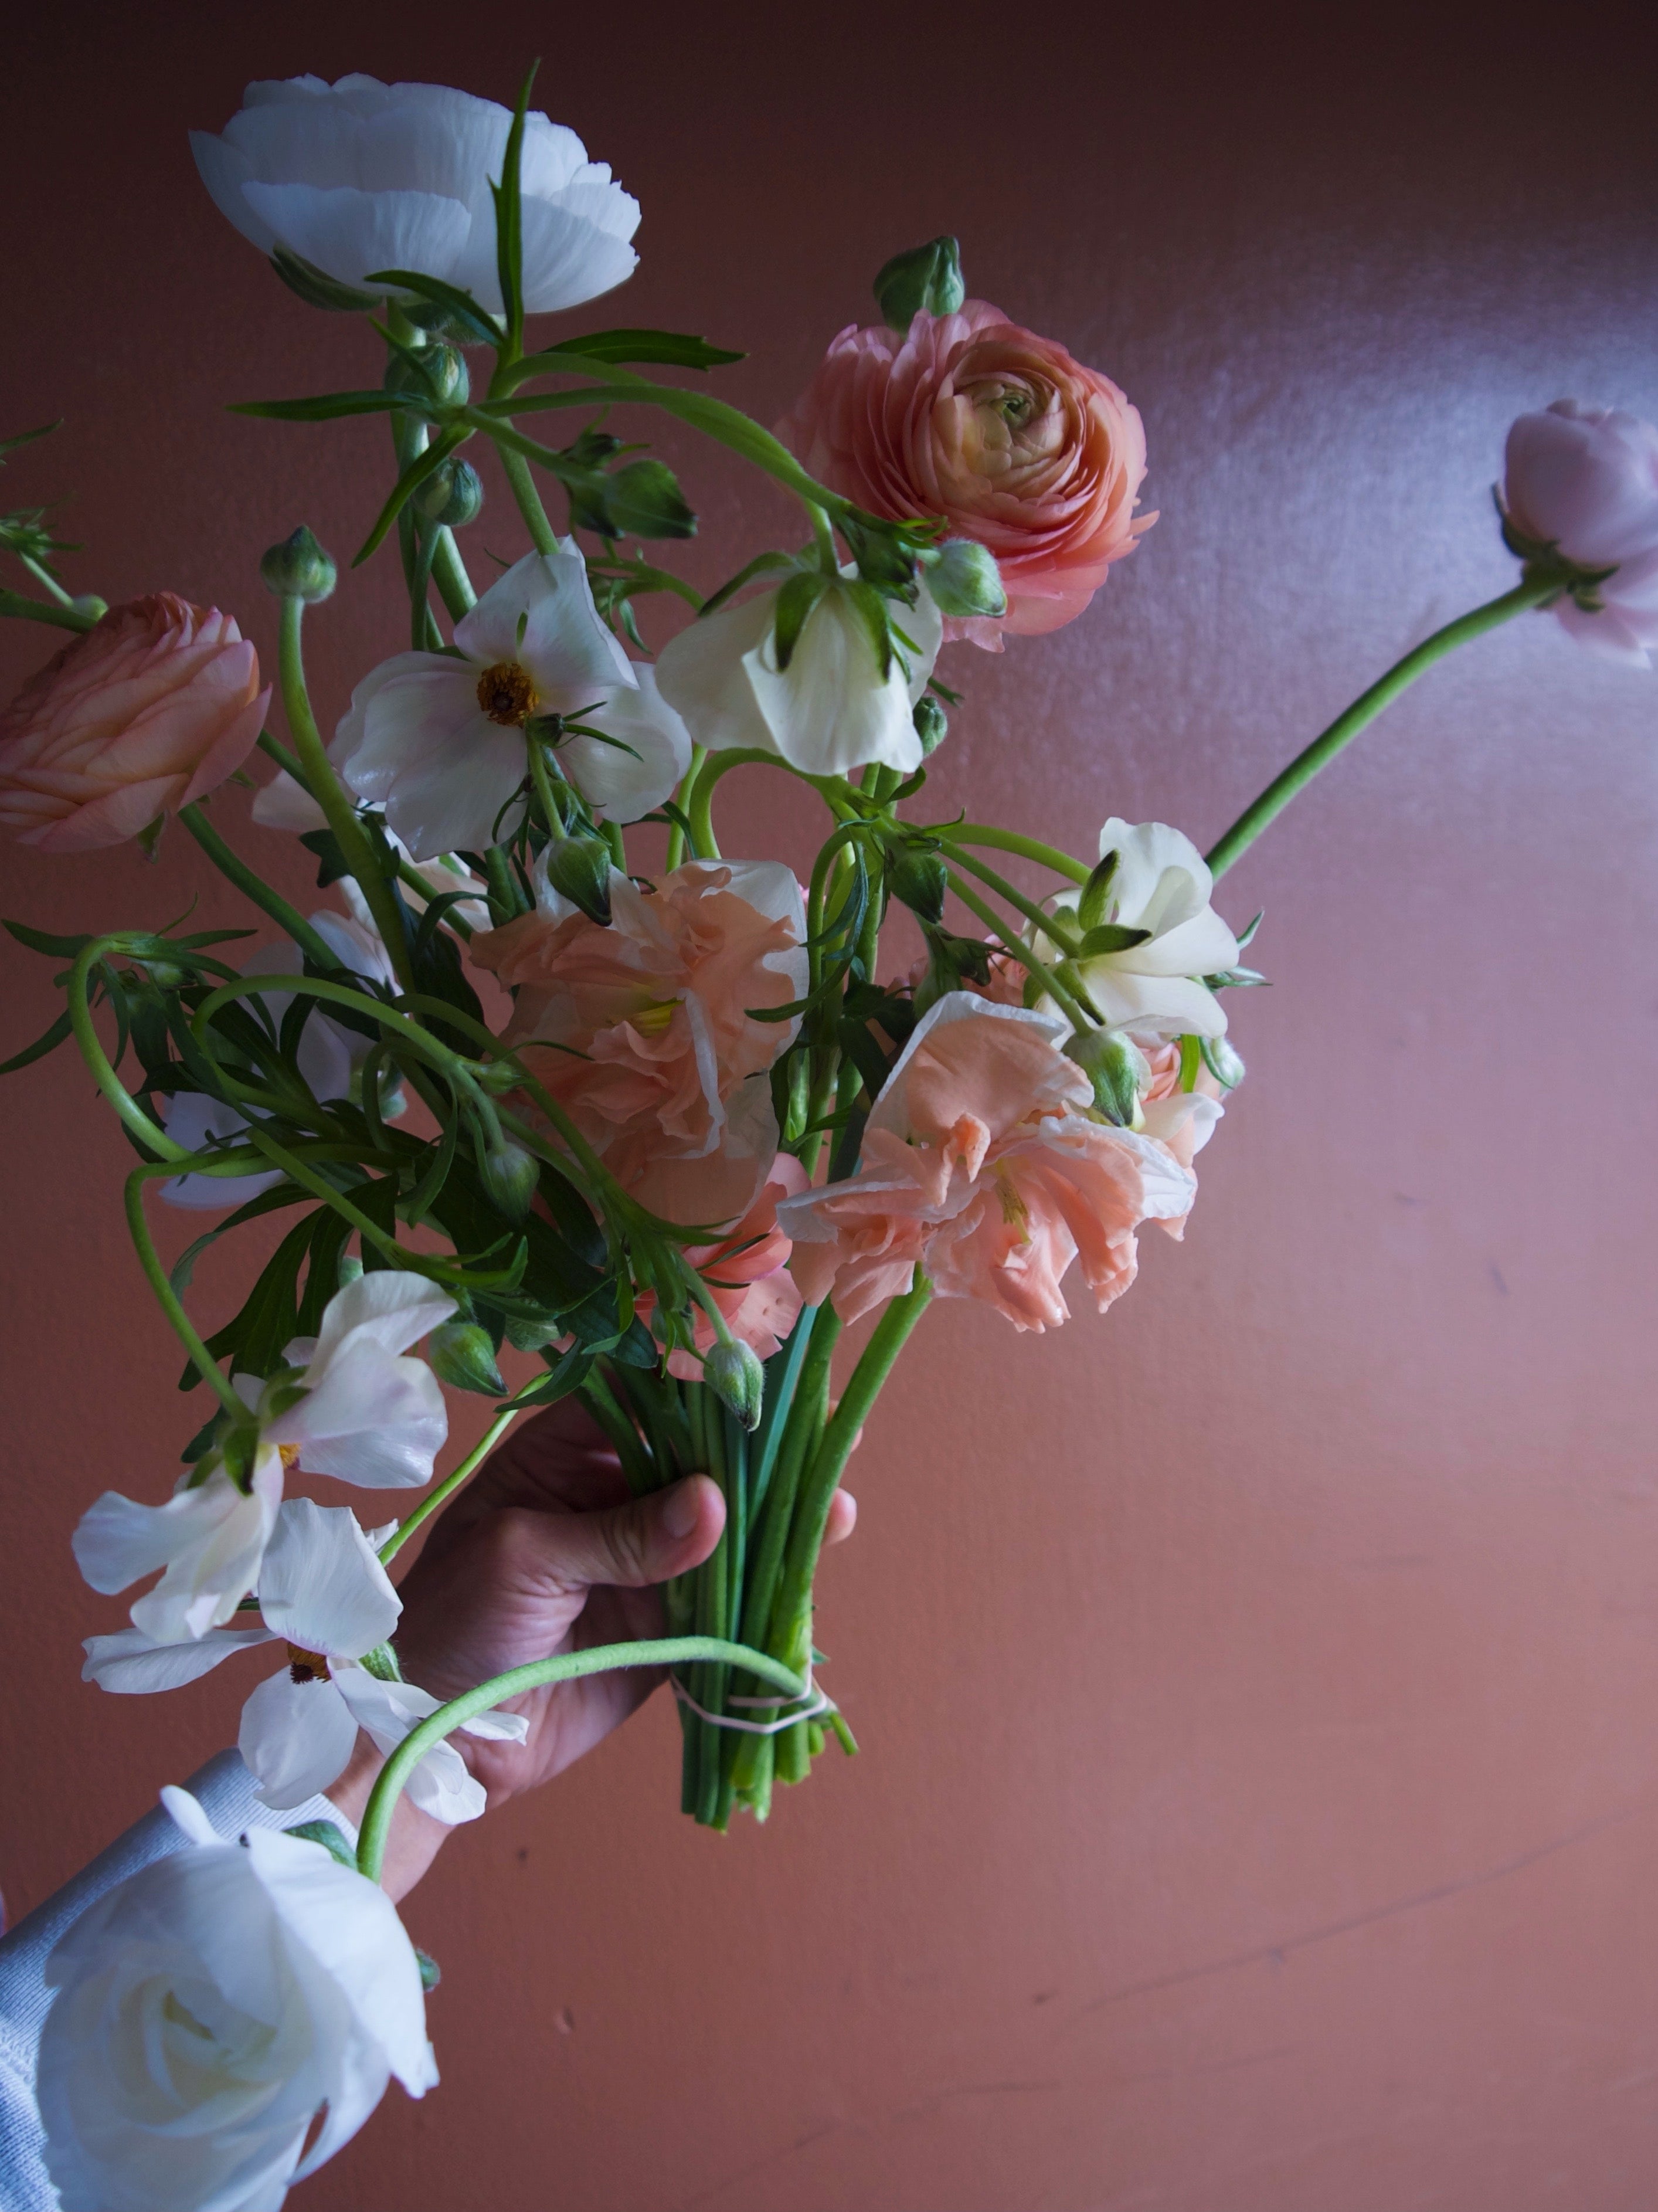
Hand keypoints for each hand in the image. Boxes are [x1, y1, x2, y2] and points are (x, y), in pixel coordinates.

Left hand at [328, 1397, 855, 1895]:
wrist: (433, 1737)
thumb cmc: (451, 1622)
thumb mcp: (524, 1558)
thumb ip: (620, 1534)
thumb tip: (716, 1504)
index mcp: (565, 1455)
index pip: (642, 1397)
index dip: (699, 1381)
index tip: (760, 1372)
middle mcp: (613, 1496)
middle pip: (698, 1458)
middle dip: (756, 1449)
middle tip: (822, 1433)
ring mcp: (646, 1563)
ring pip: (724, 1528)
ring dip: (775, 1515)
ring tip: (834, 1503)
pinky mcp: (668, 1626)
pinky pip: (728, 1600)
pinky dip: (768, 1587)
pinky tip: (810, 1564)